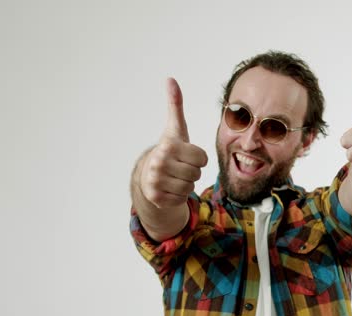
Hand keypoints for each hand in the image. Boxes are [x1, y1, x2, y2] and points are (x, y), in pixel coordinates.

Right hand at [138, 78, 208, 207]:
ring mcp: (156, 182)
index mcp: (168, 147)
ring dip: (186, 184)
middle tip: (179, 167)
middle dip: (192, 172)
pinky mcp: (156, 198)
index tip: (186, 155)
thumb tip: (171, 79)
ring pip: (190, 187)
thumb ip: (175, 104)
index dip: (198, 158)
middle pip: (196, 173)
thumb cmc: (170, 150)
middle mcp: (159, 164)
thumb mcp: (175, 128)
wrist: (149, 174)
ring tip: (175, 177)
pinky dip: (179, 195)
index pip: (202, 159)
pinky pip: (181, 199)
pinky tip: (170, 188)